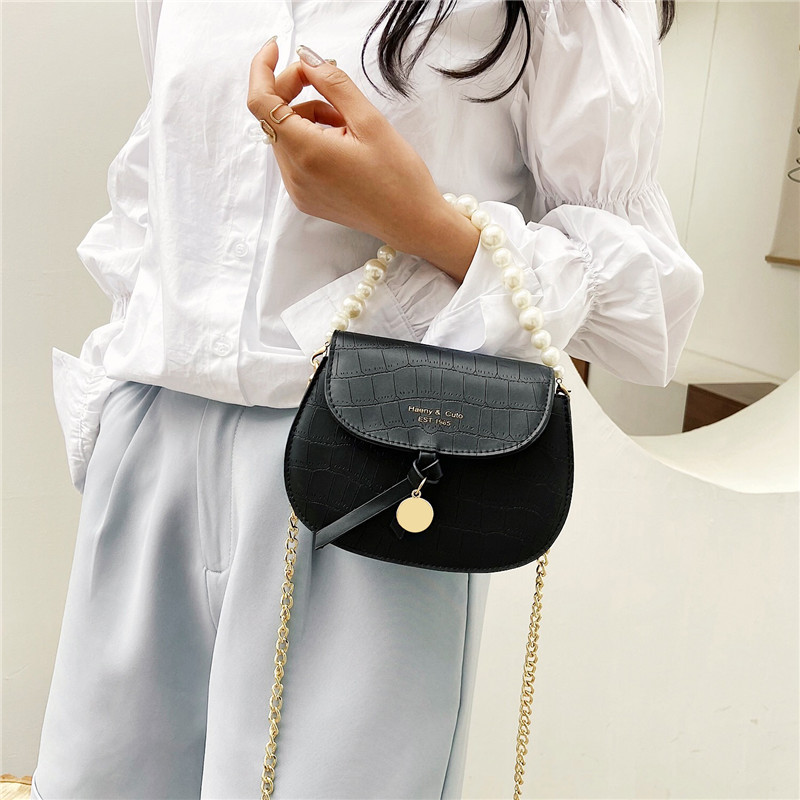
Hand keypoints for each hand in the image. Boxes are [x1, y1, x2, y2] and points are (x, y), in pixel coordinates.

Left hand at [247, 40, 478, 280]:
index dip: (263, 68)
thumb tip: (307, 59)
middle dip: (293, 90)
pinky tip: (343, 141)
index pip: (261, 102)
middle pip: (272, 116)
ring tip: (347, 122)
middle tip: (327, 79)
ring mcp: (297, 190)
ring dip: (307, 116)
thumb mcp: (370, 121)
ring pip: (285, 135)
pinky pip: (295, 156)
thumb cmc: (399, 177)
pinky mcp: (305, 198)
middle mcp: (294, 175)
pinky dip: (311, 139)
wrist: (412, 223)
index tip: (277, 46)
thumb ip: (334, 85)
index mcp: (307, 153)